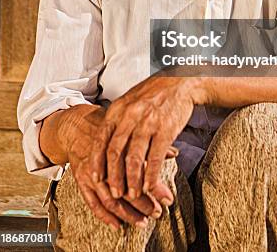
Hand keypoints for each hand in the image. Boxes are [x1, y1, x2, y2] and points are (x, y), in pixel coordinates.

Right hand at [60, 105, 179, 229]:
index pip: (140, 170)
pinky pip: (92, 201)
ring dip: (126, 213)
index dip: (154, 187)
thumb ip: (150, 143)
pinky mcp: (81, 178)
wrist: (77, 125)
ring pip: (110, 198)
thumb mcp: (130, 128)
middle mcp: (105, 159)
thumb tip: (174, 152)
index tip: (167, 199)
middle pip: (126, 187)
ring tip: (141, 221)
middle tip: (157, 213)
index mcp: (121, 144)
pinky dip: (104, 215)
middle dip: (143, 203)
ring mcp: (92, 171)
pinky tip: (117, 223)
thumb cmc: (108, 126)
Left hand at [89, 73, 199, 204]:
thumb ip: (118, 120)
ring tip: (132, 194)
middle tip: (114, 193)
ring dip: (132, 181)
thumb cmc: (154, 93)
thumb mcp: (130, 100)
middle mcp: (131, 116)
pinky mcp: (166, 130)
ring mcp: (148, 123)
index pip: (101, 140)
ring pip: (134, 159)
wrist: (180, 82)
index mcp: (118, 109)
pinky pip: (155, 158)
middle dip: (113, 177)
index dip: (97, 162)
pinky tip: (150, 186)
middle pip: (116, 153)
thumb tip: (105, 143)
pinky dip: (151, 176)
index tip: (96, 178)